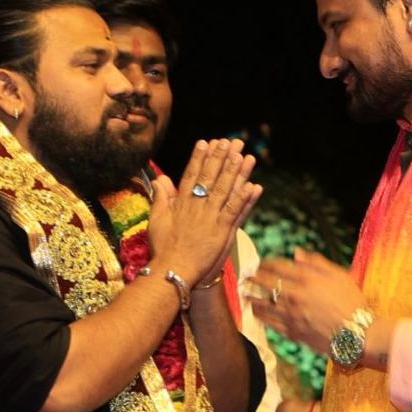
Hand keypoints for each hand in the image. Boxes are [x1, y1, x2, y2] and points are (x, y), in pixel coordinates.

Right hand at [149, 138, 261, 286]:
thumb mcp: (157, 219)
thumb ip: (161, 197)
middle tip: (230, 141)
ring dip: (237, 172)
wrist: (173, 270)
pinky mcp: (223, 232)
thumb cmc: (163, 248)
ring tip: (244, 155)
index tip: (207, 142)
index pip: (192, 175)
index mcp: (182, 203)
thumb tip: (160, 179)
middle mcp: (197, 207)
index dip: (200, 158)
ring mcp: (211, 218)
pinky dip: (245, 199)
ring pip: (226, 190)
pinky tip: (254, 186)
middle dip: (221, 157)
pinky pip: (236, 212)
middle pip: (211, 177)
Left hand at [248, 248, 365, 354]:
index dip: (266, 264)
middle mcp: (295, 296)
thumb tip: (297, 252)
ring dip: (253, 299)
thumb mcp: (339, 275)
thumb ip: (316, 263)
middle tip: (245, 277)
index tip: (260, 263)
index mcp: (307, 279)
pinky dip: (261, 317)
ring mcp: (292, 315)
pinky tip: (256, 314)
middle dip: (254, 279)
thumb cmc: (352, 302)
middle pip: (267, 284)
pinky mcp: (293, 332)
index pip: (278, 267)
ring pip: (265, 305)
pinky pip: (271, 324)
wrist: (356, 334)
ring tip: (245, 295)